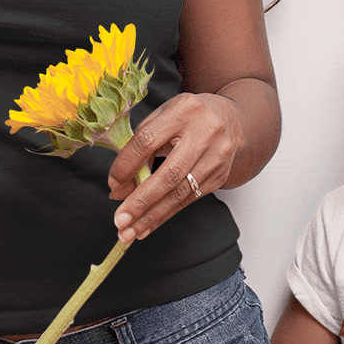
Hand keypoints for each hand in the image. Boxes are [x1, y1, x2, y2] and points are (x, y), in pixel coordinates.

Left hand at [107, 91, 241, 242]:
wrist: (231, 120)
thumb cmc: (187, 118)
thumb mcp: (162, 119)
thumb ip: (139, 148)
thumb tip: (119, 189)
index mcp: (183, 111)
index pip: (147, 141)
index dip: (126, 166)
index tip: (112, 185)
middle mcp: (204, 133)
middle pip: (168, 174)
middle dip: (141, 202)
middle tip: (120, 221)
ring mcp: (216, 157)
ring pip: (179, 193)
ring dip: (151, 216)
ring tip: (129, 232)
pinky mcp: (220, 176)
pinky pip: (188, 200)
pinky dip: (164, 215)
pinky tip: (147, 226)